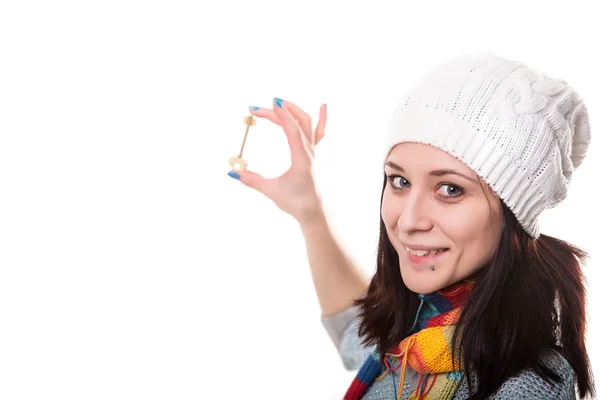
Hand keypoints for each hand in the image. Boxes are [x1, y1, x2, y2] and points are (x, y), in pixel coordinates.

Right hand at [232, 98, 326, 223]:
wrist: (316, 213)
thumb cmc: (296, 202)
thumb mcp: (271, 191)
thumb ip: (252, 180)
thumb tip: (233, 172)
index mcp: (303, 159)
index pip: (293, 130)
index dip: (282, 115)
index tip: (270, 103)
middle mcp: (312, 152)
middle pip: (298, 123)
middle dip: (280, 111)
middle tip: (260, 109)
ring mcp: (317, 152)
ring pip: (310, 124)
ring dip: (296, 111)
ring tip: (282, 102)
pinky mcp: (318, 155)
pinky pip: (322, 132)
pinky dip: (322, 118)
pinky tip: (323, 106)